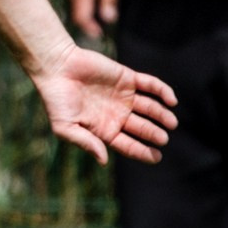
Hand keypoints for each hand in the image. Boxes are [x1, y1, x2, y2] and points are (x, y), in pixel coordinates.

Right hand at [30, 44, 178, 165]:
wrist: (56, 67)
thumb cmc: (56, 99)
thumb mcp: (65, 126)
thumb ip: (85, 142)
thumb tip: (104, 160)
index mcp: (104, 129)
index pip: (128, 145)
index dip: (143, 152)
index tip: (156, 156)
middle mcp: (117, 114)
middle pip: (143, 127)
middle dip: (154, 133)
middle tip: (163, 138)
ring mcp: (124, 96)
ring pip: (150, 108)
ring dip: (163, 115)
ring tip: (171, 122)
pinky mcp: (127, 78)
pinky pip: (151, 85)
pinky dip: (163, 91)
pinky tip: (171, 100)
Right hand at [66, 0, 119, 39]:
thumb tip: (108, 19)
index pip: (81, 16)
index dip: (89, 28)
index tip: (99, 34)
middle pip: (77, 15)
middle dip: (88, 24)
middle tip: (99, 31)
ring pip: (76, 9)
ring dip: (86, 16)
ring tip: (98, 21)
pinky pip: (76, 2)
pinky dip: (84, 8)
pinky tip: (93, 8)